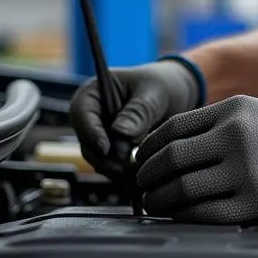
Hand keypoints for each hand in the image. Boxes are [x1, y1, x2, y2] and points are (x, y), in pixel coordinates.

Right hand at [70, 59, 200, 176]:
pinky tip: (142, 172)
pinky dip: (125, 172)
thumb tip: (120, 133)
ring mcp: (100, 137)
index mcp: (94, 93)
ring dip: (117, 168)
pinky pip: (112, 168)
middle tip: (128, 166)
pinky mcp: (111, 153)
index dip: (90, 132)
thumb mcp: (153, 92)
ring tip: (141, 169)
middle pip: (87, 142)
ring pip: (99, 160)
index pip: (81, 113)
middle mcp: (91, 117)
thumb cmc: (162, 85)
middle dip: (106, 157)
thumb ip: (138, 111)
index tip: (106, 148)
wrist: (175, 97)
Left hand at [134, 95, 257, 224]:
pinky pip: (206, 214)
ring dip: (161, 200)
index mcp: (231, 111)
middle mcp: (235, 138)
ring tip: (157, 203)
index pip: (172, 130)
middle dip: (148, 178)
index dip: (148, 149)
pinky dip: (185, 216)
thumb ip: (213, 127)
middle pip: (172, 161)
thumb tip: (166, 152)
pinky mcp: (257, 203)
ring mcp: (246, 172)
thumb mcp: (252, 112)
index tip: (141, 162)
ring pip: (184, 190)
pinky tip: (182, 215)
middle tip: (142, 187)